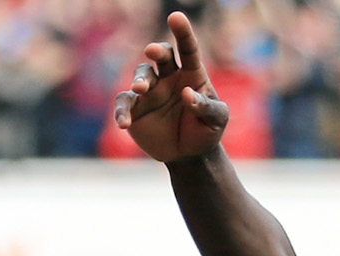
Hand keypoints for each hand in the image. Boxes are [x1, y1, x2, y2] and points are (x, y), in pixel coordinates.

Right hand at [112, 12, 227, 162]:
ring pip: (141, 74)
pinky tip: (124, 123)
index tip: (176, 17)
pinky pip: (125, 103)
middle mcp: (169, 77)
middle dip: (157, 50)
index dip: (183, 33)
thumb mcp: (217, 120)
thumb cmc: (206, 131)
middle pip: (161, 55)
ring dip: (140, 79)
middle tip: (153, 51)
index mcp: (192, 75)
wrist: (189, 155)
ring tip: (141, 89)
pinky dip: (122, 111)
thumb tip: (186, 93)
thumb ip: (207, 107)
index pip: (188, 50)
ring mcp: (150, 91)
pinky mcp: (135, 108)